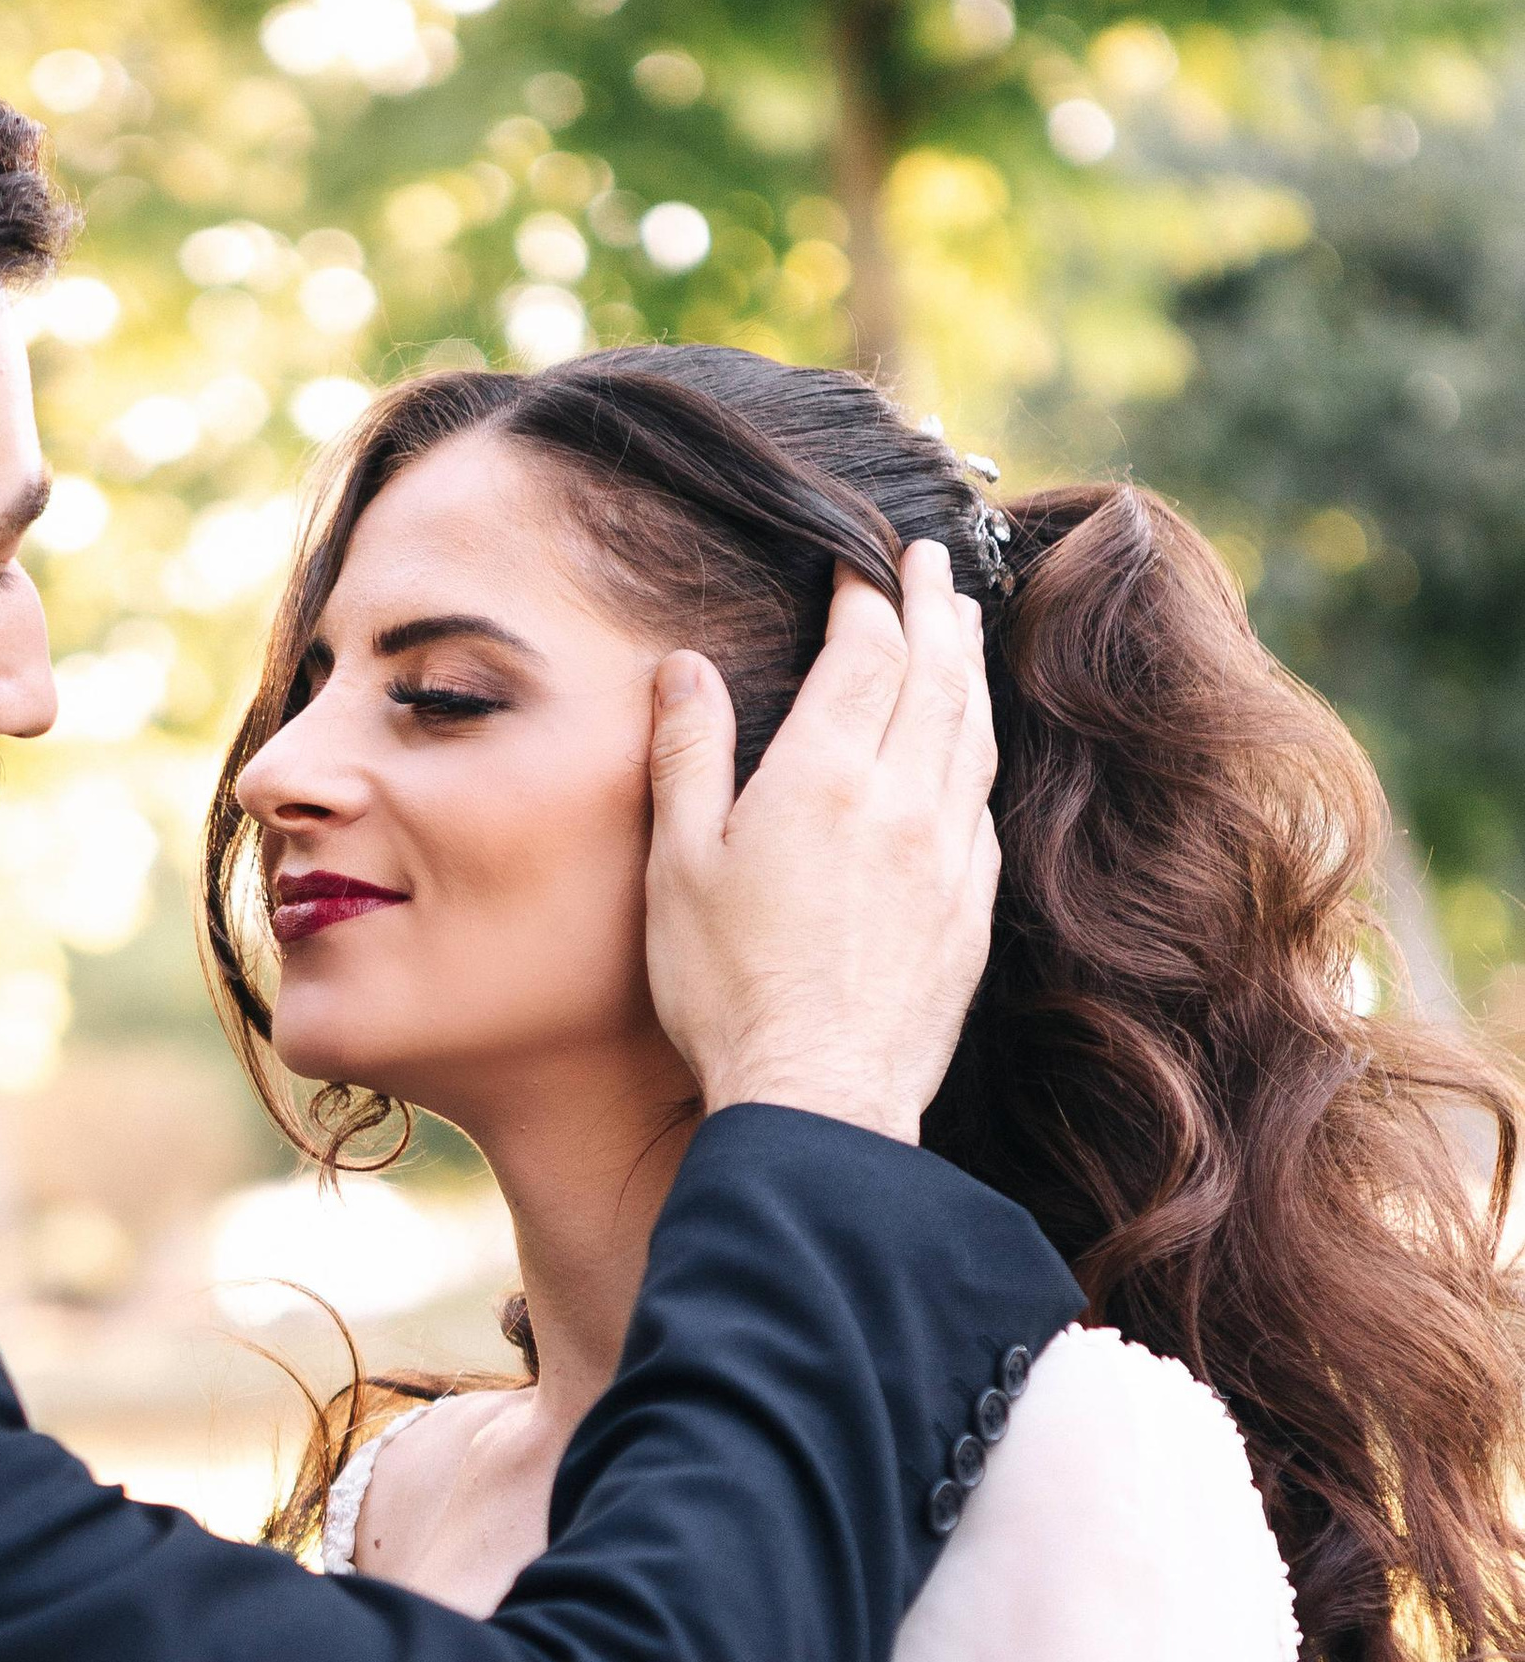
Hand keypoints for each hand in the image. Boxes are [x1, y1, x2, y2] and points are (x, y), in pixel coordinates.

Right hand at [645, 540, 999, 1143]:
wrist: (819, 1098)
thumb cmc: (730, 992)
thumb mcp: (679, 869)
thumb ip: (688, 758)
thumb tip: (686, 669)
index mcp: (825, 778)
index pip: (865, 651)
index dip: (865, 596)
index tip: (857, 565)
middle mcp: (903, 801)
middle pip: (938, 673)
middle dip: (934, 607)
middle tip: (929, 563)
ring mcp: (948, 856)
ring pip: (973, 732)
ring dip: (967, 667)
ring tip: (959, 627)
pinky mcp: (970, 910)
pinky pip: (982, 806)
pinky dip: (976, 753)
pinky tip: (966, 750)